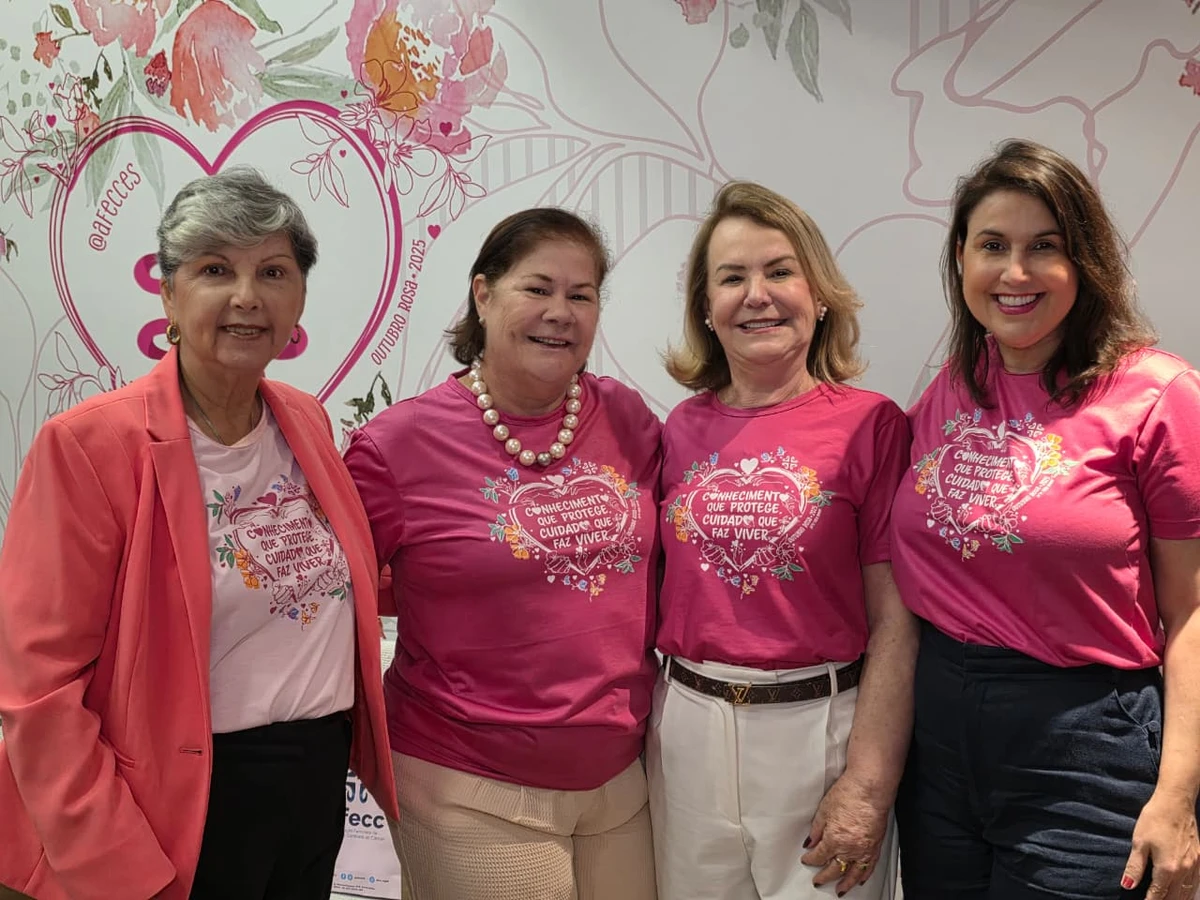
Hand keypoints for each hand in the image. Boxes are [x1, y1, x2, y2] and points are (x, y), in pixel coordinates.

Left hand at [801, 773, 889, 895]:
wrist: (870, 787)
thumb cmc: (849, 794)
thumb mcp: (824, 810)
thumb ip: (817, 830)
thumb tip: (811, 843)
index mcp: (834, 839)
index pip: (819, 856)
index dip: (811, 860)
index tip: (807, 859)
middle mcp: (850, 848)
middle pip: (835, 869)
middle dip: (824, 876)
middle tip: (818, 881)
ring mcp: (864, 849)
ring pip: (854, 873)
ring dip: (846, 883)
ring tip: (840, 890)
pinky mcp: (875, 846)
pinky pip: (869, 867)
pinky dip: (864, 875)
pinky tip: (860, 880)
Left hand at [1122, 789, 1199, 898]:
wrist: (1176, 803)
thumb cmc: (1155, 819)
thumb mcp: (1139, 842)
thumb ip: (1134, 867)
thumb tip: (1127, 885)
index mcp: (1168, 868)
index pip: (1158, 894)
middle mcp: (1184, 870)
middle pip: (1175, 897)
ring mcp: (1195, 865)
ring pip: (1187, 893)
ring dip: (1176, 899)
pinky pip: (1195, 883)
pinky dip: (1188, 892)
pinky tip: (1182, 894)